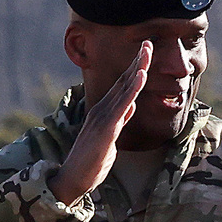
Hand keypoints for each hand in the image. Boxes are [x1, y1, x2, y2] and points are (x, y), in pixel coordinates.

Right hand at [48, 40, 150, 203]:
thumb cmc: (90, 163)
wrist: (73, 179)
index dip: (134, 68)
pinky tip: (141, 74)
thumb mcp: (110, 139)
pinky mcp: (107, 128)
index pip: (122, 87)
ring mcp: (103, 117)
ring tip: (147, 50)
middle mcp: (102, 110)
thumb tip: (130, 108)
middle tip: (148, 42)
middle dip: (137, 61)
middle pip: (123, 81)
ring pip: (124, 88)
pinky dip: (133, 88)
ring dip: (137, 68)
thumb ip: (119, 121)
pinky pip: (123, 104)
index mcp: (103, 112)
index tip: (145, 53)